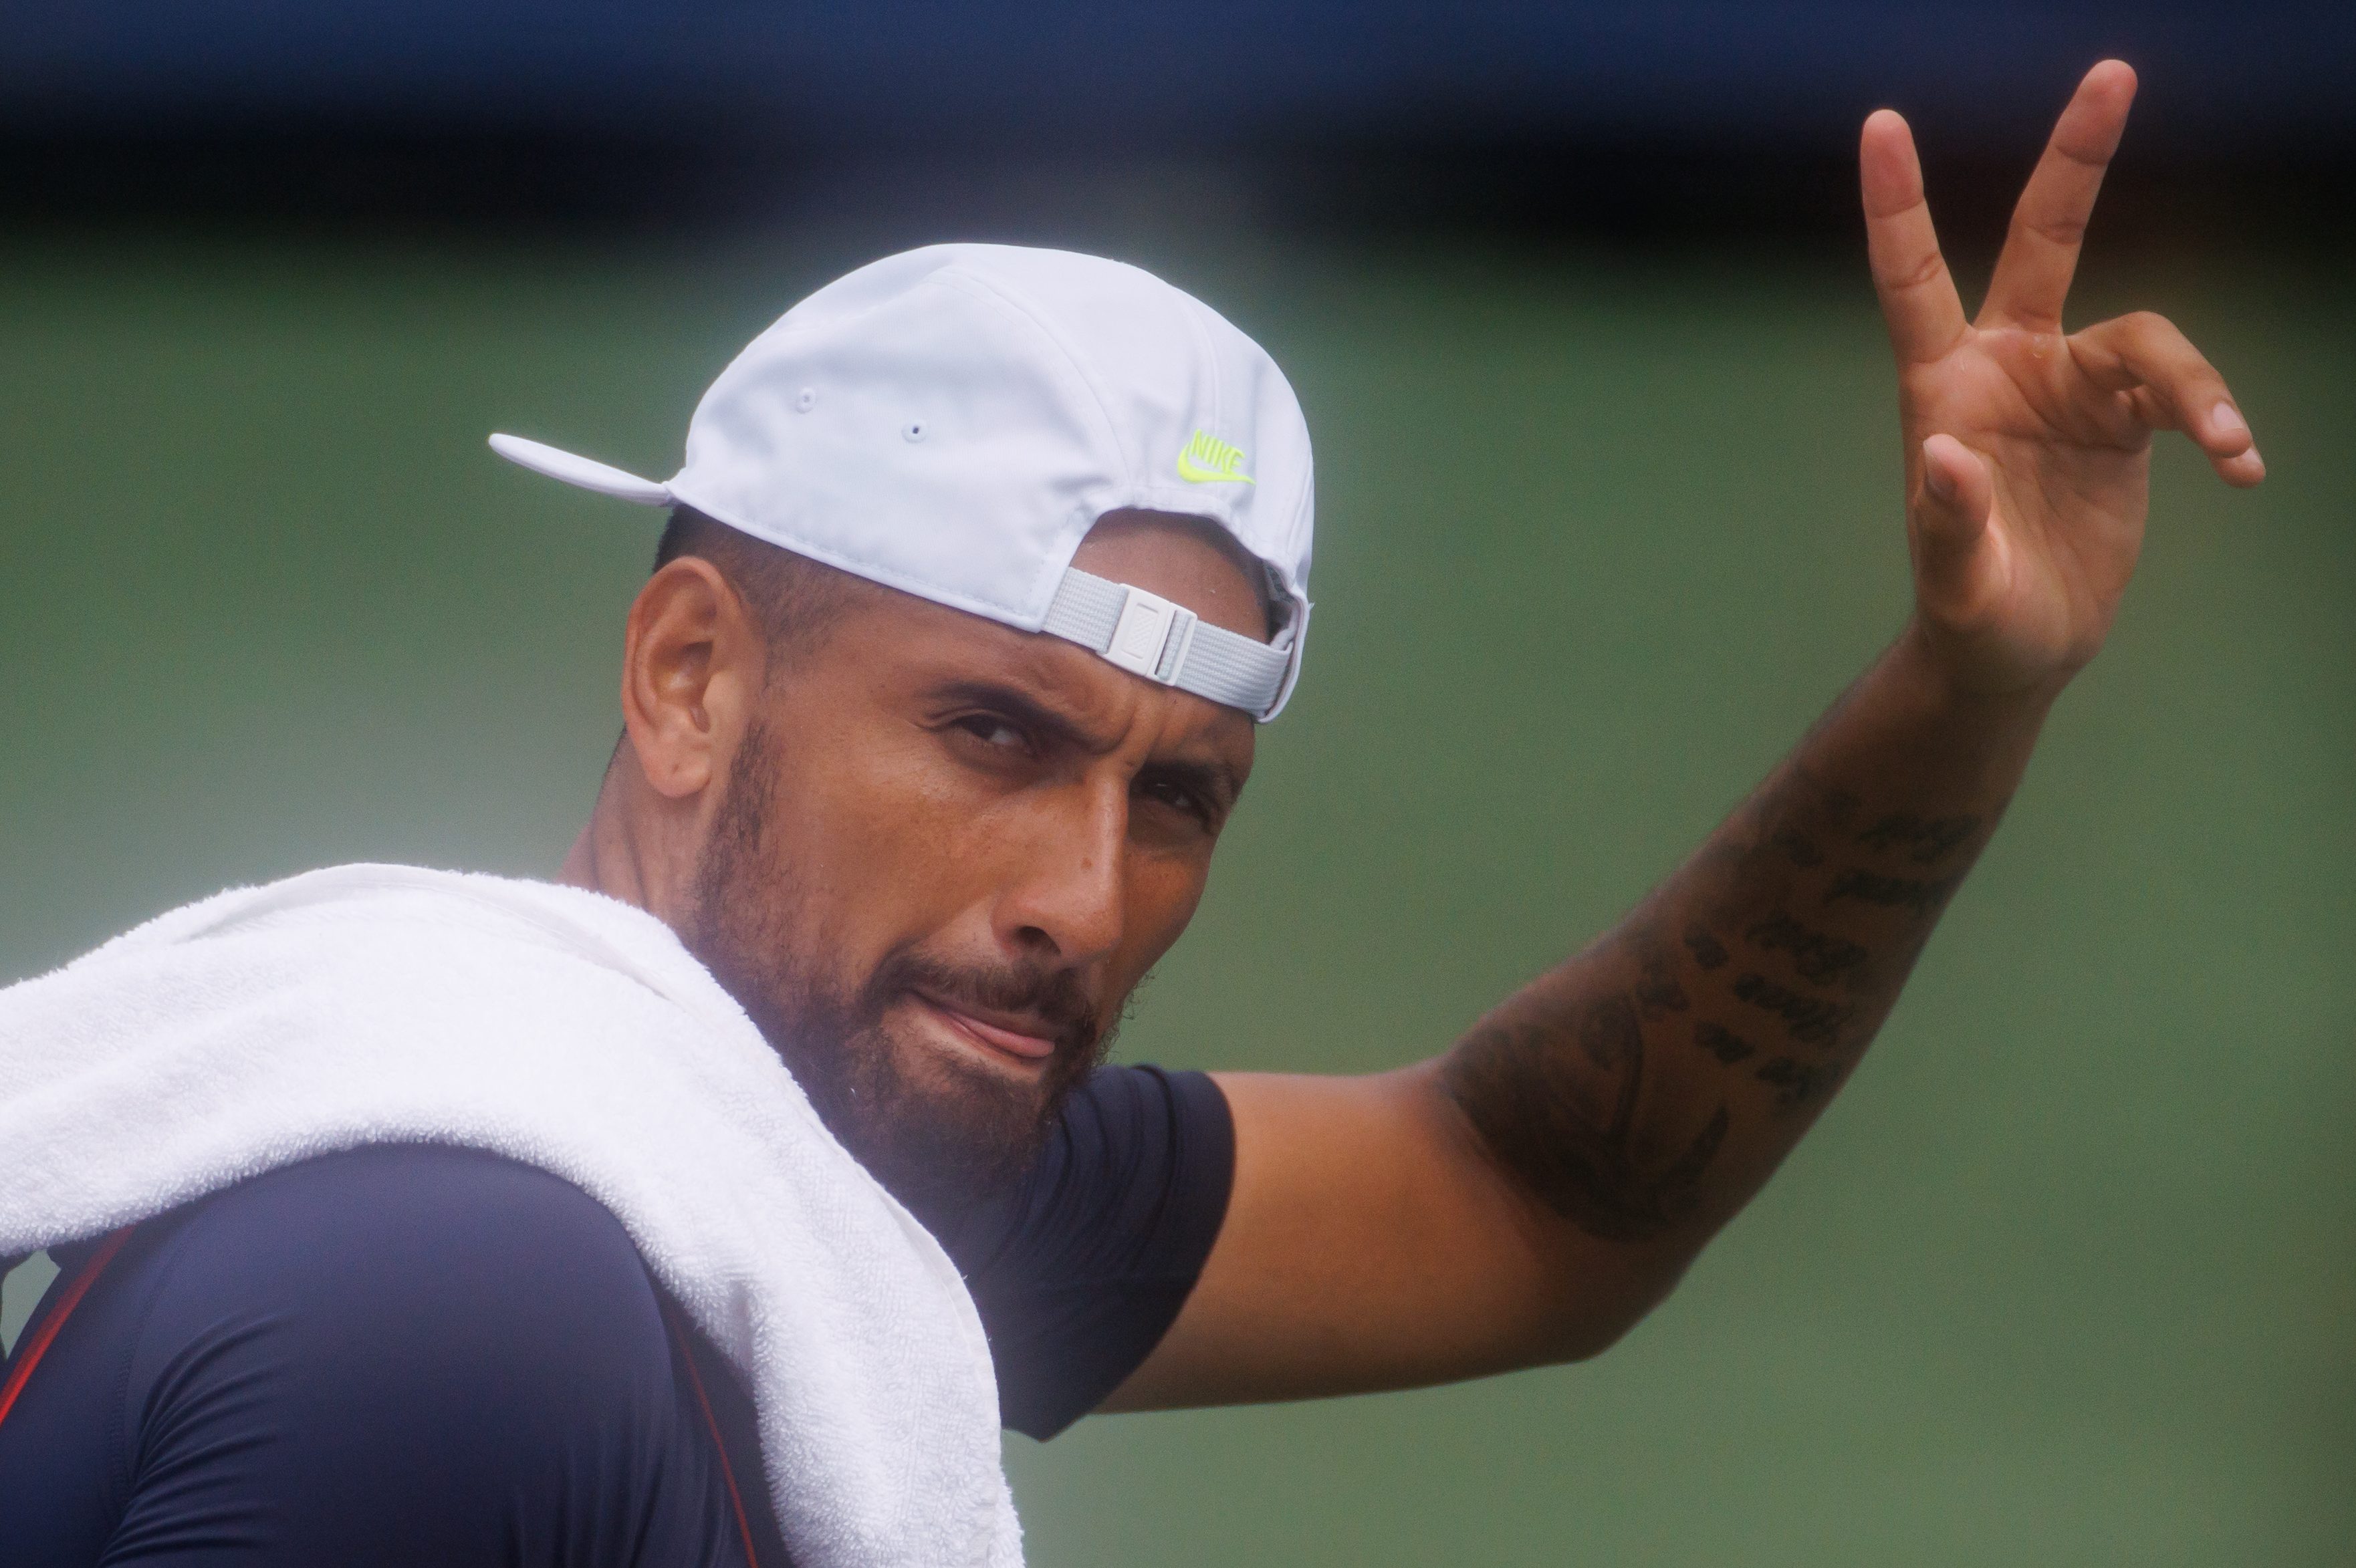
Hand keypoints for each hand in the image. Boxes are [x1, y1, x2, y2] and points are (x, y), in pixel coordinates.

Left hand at [1862, 60, 2262, 699]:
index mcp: (1942, 387)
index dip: (1898, 203)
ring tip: (2230, 444)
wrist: (2017, 648)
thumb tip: (1944, 455)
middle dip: (2078, 156)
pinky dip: (2218, 423)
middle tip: (2112, 71)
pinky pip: (2187, 394)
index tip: (1881, 122)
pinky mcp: (2126, 421)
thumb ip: (1948, 521)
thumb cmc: (1969, 613)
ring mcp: (2071, 386)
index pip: (1911, 279)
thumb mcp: (1954, 582)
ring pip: (2149, 336)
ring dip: (2196, 385)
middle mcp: (2008, 365)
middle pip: (2047, 239)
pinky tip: (2242, 468)